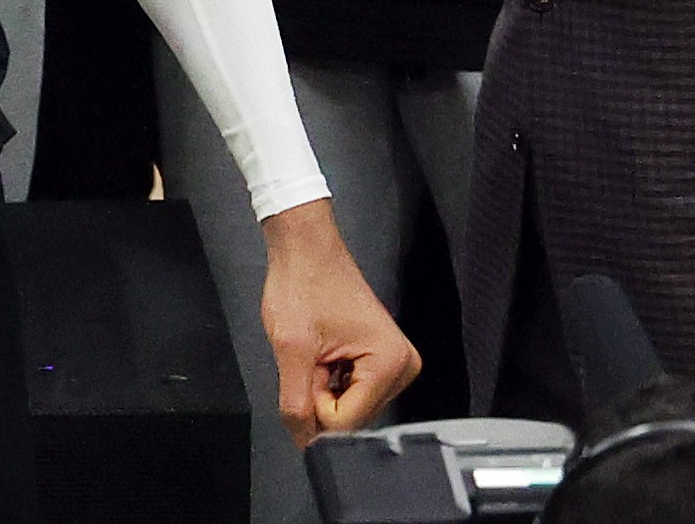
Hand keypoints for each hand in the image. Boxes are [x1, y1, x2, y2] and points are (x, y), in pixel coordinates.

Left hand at [259, 204, 419, 439]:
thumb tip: (306, 445)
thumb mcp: (291, 348)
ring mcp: (395, 365)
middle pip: (351, 418)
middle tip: (313, 354)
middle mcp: (402, 367)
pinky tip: (326, 351)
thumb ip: (296, 404)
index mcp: (391, 363)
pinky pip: (351, 393)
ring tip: (319, 349)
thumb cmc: (302, 283)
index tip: (310, 362)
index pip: (346, 423)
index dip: (315, 401)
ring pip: (349, 408)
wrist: (306, 249)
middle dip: (321, 395)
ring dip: (324, 387)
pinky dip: (330, 379)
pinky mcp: (383, 362)